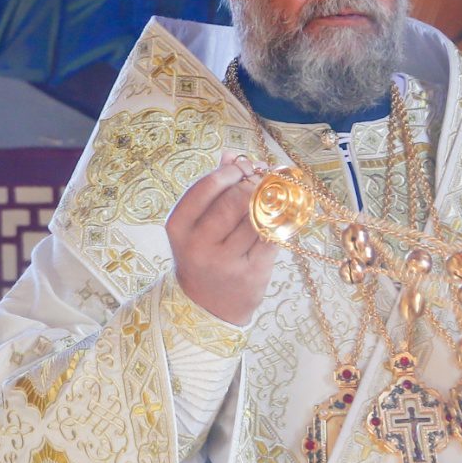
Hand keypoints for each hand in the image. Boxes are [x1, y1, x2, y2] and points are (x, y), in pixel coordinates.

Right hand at [166, 155, 276, 326]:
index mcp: (179, 226)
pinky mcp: (251, 273)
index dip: (231, 172)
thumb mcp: (195, 225)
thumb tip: (231, 154)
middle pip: (235, 201)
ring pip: (257, 218)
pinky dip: (281, 222)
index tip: (244, 168)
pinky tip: (282, 215)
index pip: (207, 187)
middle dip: (253, 186)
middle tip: (263, 181)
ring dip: (271, 202)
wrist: (205, 307)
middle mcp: (199, 245)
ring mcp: (225, 262)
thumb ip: (212, 189)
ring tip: (274, 195)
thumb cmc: (202, 255)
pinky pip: (272, 238)